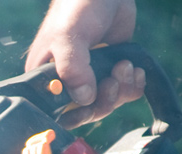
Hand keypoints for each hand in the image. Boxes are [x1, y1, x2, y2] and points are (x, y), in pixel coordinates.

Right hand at [26, 0, 144, 127]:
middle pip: (87, 111)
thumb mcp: (67, 37)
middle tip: (113, 80)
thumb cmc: (76, 9)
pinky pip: (124, 91)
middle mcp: (67, 82)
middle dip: (104, 100)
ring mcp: (91, 77)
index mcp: (46, 78)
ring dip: (121, 89)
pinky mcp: (111, 70)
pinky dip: (133, 85)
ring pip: (108, 102)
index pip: (58, 112)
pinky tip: (135, 69)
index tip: (91, 104)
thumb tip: (85, 98)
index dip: (76, 115)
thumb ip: (73, 69)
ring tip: (125, 65)